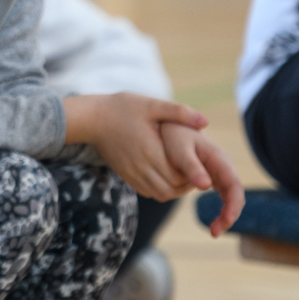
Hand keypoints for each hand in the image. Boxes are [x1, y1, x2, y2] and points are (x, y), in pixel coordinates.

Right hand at [63, 93, 207, 202]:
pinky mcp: (127, 176)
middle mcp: (141, 168)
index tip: (200, 163)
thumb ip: (179, 112)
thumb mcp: (151, 105)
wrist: (92, 118)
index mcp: (150, 151)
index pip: (179, 177)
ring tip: (183, 173)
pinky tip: (166, 175)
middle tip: (195, 170)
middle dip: (186, 184)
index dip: (193, 175)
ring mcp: (132, 174)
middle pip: (171, 190)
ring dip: (175, 189)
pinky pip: (148, 192)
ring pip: (160, 194)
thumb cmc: (122, 108)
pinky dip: (161, 189)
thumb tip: (206, 122)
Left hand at [162, 123, 246, 236]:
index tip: (227, 220)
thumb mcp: (179, 149)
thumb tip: (206, 186)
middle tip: (214, 232)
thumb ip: (192, 167)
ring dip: (225, 215)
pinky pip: (222, 196)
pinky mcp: (212, 177)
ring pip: (230, 197)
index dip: (233, 204)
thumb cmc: (175, 135)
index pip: (234, 185)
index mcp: (219, 159)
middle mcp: (223, 167)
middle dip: (230, 215)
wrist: (171, 124)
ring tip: (213, 232)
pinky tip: (212, 223)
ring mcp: (219, 172)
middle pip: (235, 195)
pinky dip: (220, 210)